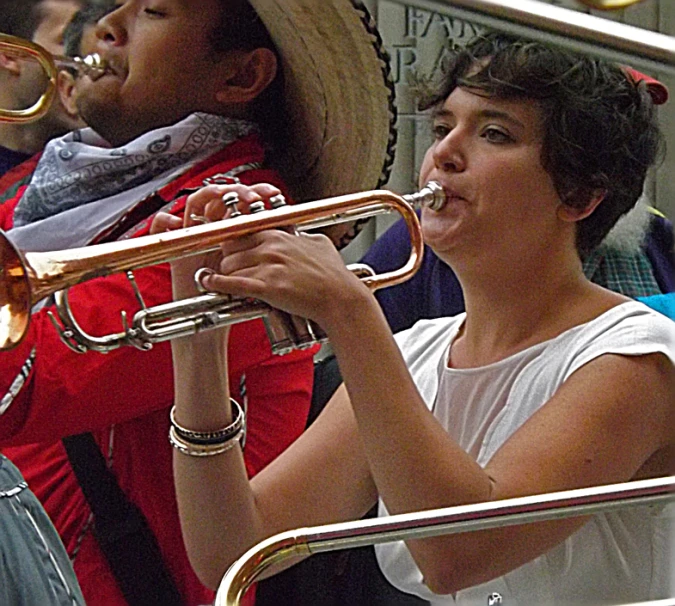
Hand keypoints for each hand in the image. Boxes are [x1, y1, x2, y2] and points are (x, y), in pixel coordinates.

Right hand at [150, 183, 282, 299]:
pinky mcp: (175, 248)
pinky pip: (162, 226)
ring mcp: (195, 236)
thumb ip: (270, 251)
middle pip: (222, 196)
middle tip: (253, 196)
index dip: (258, 192)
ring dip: (209, 195)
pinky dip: (165, 221)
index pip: (244, 201)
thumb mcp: (260, 269)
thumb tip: (292, 231)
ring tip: (223, 196)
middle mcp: (215, 230)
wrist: (213, 320)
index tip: (274, 195)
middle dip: (238, 190)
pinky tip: (177, 221)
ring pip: (195, 203)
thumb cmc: (237, 295)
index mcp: (236, 231)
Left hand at [199, 228, 371, 330]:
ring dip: (225, 275)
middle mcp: (270, 247)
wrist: (340, 298)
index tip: (231, 251)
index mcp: (280, 235)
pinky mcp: (267, 287)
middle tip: (229, 270)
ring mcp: (268, 266)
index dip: (234, 245)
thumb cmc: (334, 275)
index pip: (242, 233)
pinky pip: (232, 283)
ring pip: (229, 266)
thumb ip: (304, 238)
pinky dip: (217, 284)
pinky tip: (208, 283)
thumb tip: (301, 237)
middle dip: (227, 260)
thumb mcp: (320, 244)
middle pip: (230, 249)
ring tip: (224, 282)